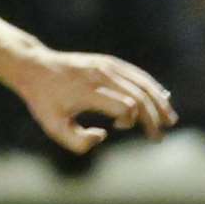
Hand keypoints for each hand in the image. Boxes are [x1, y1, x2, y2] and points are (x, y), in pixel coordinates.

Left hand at [9, 48, 177, 154]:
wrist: (34, 66)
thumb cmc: (43, 100)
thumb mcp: (52, 127)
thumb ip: (77, 142)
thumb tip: (104, 135)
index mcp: (87, 91)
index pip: (124, 105)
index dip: (130, 120)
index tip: (118, 127)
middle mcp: (100, 75)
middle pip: (138, 95)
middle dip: (152, 118)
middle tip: (158, 137)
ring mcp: (106, 65)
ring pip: (142, 83)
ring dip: (159, 103)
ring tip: (170, 120)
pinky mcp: (109, 61)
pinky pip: (136, 74)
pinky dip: (152, 87)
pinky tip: (163, 99)